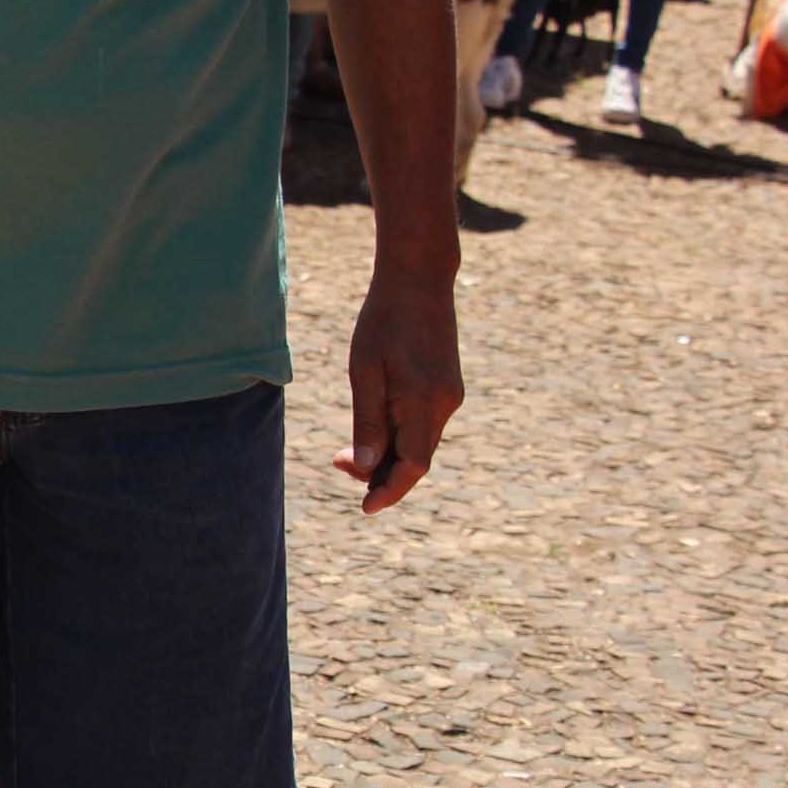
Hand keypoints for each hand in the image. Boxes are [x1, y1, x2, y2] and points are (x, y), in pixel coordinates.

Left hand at [336, 262, 460, 514]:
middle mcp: (445, 404)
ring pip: (420, 444)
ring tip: (346, 451)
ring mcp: (450, 396)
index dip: (389, 491)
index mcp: (424, 402)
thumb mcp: (365, 371)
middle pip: (416, 459)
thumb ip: (368, 421)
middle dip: (379, 473)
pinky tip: (373, 429)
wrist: (418, 280)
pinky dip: (400, 437)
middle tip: (336, 462)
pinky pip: (424, 426)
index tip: (365, 507)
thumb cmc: (383, 321)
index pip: (413, 466)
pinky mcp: (447, 388)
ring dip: (387, 455)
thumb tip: (364, 465)